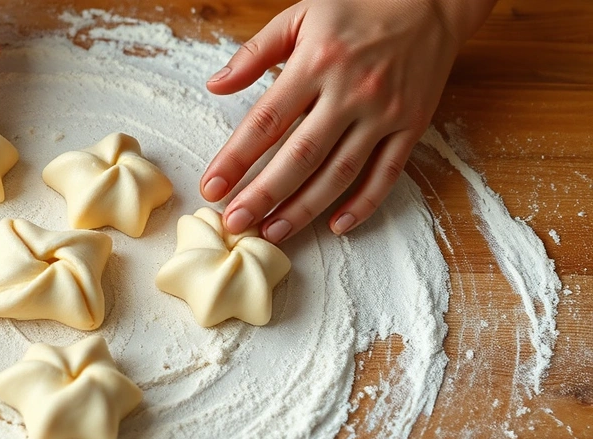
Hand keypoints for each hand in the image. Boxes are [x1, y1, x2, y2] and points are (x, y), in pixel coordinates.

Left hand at [201, 0, 495, 241]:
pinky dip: (363, 204)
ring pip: (339, 173)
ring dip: (304, 209)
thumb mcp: (301, 14)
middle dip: (263, 195)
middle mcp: (350, 91)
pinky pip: (386, 173)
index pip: (266, 121)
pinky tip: (336, 226)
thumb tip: (215, 85)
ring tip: (272, 232)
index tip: (211, 187)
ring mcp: (384, 112)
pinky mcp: (412, 125)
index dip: (236, 158)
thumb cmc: (359, 4)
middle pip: (300, 156)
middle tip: (235, 222)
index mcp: (316, 62)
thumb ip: (256, 52)